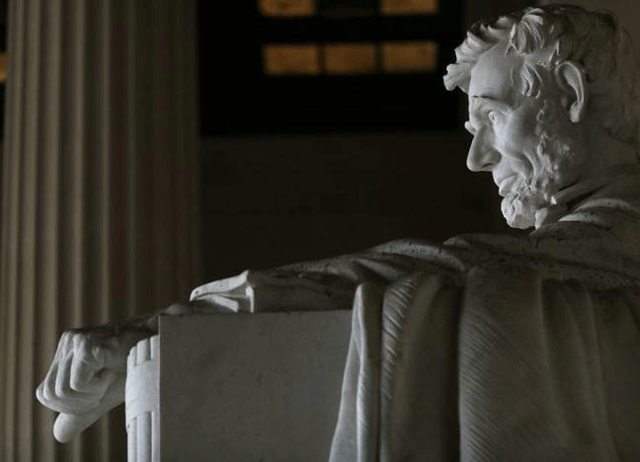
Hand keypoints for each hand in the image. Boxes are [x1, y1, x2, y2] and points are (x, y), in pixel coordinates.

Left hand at [35, 321, 150, 441]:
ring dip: (91, 394)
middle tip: (105, 386)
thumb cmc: (134, 370)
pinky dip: (97, 387)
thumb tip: (59, 435)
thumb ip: (79, 412)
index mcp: (66, 352)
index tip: (98, 391)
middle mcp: (67, 342)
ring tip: (110, 377)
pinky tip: (113, 371)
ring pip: (63, 391)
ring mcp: (75, 341)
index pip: (45, 393)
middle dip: (80, 403)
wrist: (160, 350)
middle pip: (50, 394)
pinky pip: (76, 385)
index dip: (70, 405)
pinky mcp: (86, 344)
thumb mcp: (103, 395)